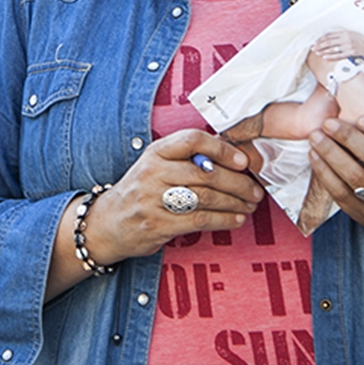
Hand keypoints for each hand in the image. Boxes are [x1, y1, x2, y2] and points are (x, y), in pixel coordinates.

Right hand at [83, 129, 264, 265]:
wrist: (108, 223)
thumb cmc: (141, 191)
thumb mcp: (156, 165)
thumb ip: (186, 159)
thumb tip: (232, 157)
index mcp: (155, 152)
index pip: (192, 140)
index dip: (222, 148)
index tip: (242, 160)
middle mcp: (153, 172)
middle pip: (206, 173)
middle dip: (237, 182)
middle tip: (255, 189)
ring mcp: (154, 199)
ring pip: (206, 197)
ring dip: (235, 202)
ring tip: (250, 204)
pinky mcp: (159, 224)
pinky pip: (200, 220)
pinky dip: (224, 220)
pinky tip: (237, 219)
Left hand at [311, 29, 363, 59]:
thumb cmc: (362, 40)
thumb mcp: (352, 34)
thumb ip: (342, 35)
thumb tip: (329, 38)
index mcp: (345, 32)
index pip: (329, 35)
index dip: (321, 39)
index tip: (315, 42)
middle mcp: (346, 38)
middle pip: (329, 41)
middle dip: (319, 45)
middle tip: (313, 48)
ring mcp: (349, 46)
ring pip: (332, 49)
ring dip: (323, 51)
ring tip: (317, 53)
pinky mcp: (352, 53)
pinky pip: (339, 55)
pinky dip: (331, 56)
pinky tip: (325, 57)